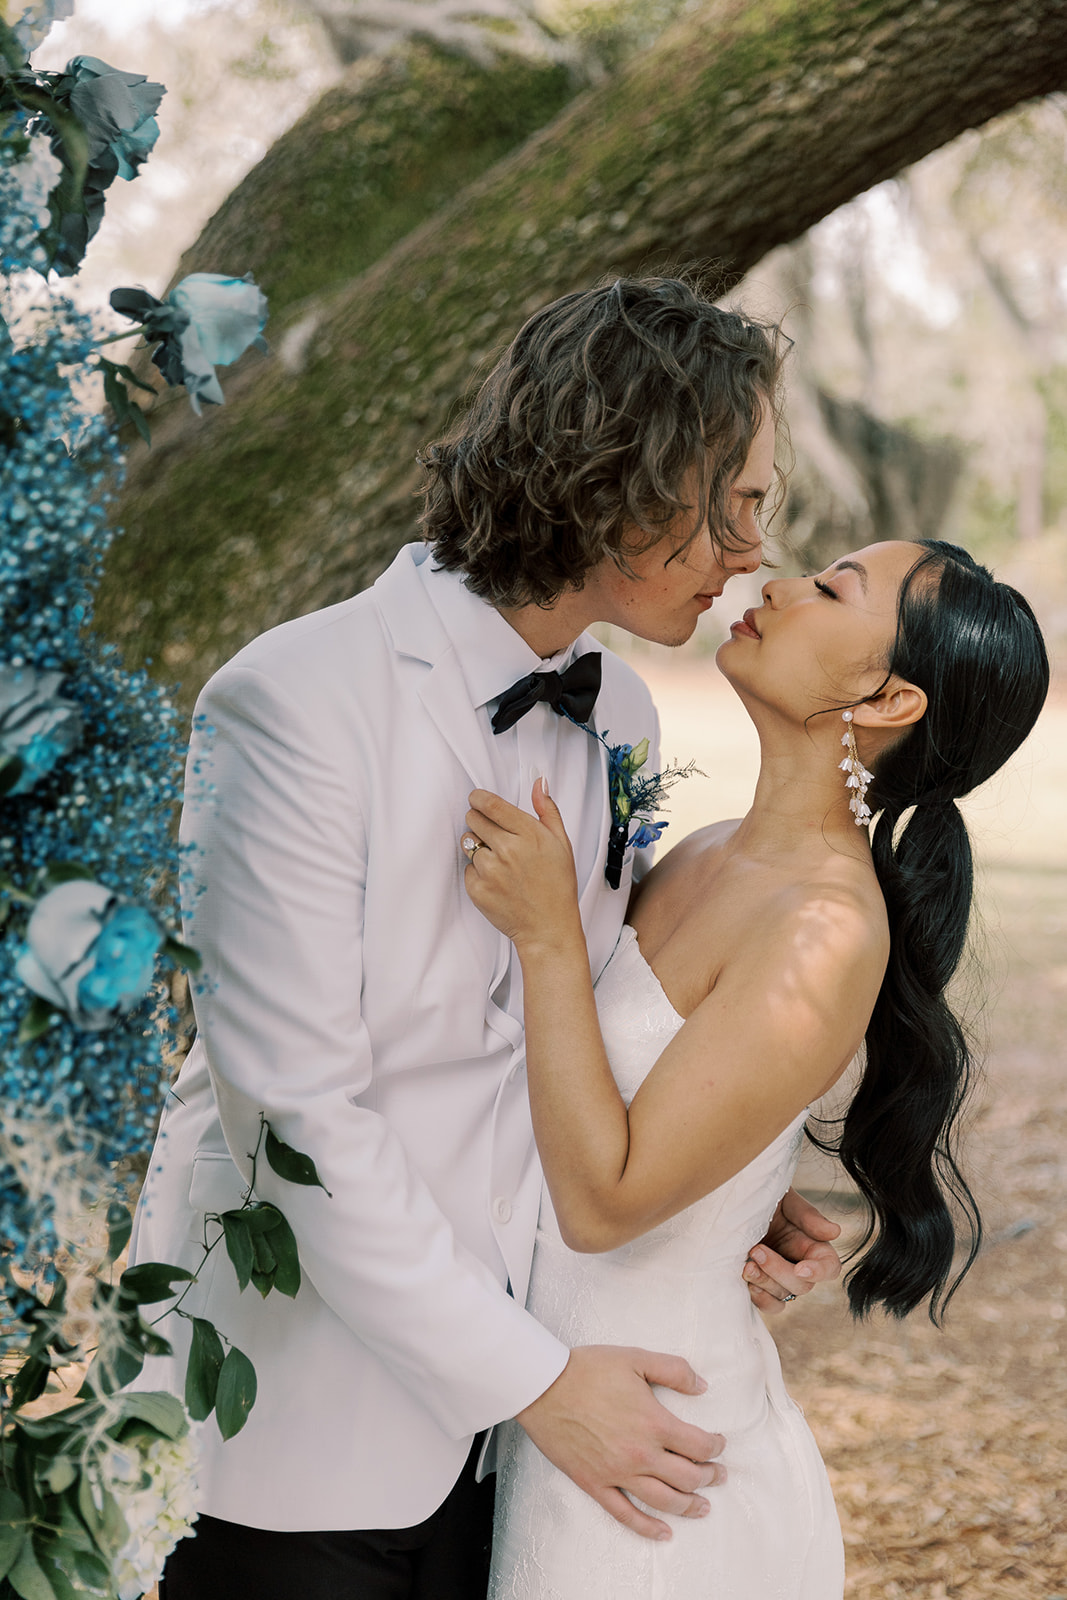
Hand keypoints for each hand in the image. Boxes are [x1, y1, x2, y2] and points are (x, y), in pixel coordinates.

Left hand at [463, 780, 580, 951]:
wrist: (548, 927)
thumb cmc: (557, 886)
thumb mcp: (561, 843)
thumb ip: (547, 810)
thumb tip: (538, 784)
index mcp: (529, 834)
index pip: (490, 804)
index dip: (479, 798)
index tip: (476, 799)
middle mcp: (508, 850)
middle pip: (474, 819)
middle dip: (479, 821)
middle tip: (492, 834)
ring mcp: (490, 871)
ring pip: (469, 843)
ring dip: (479, 848)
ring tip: (500, 862)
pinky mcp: (478, 889)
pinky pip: (467, 869)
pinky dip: (477, 872)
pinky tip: (497, 880)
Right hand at [516, 1345, 725, 1540]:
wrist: (544, 1386)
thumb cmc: (588, 1369)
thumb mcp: (636, 1357)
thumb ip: (674, 1370)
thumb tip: (703, 1386)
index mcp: (654, 1422)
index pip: (698, 1445)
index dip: (715, 1447)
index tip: (719, 1444)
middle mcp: (640, 1454)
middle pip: (687, 1477)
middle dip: (709, 1477)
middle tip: (718, 1475)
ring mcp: (617, 1473)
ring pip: (663, 1501)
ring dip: (689, 1506)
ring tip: (703, 1506)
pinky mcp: (595, 1484)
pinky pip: (625, 1514)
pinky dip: (647, 1528)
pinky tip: (663, 1533)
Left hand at [742, 1187, 841, 1313]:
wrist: (737, 1205)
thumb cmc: (767, 1199)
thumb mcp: (786, 1200)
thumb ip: (808, 1216)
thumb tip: (835, 1231)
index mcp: (813, 1246)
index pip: (829, 1267)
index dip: (818, 1272)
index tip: (800, 1269)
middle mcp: (800, 1266)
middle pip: (802, 1285)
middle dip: (778, 1271)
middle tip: (756, 1251)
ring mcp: (781, 1279)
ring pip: (782, 1296)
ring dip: (765, 1284)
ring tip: (746, 1267)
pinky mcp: (763, 1286)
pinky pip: (769, 1304)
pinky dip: (760, 1299)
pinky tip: (746, 1283)